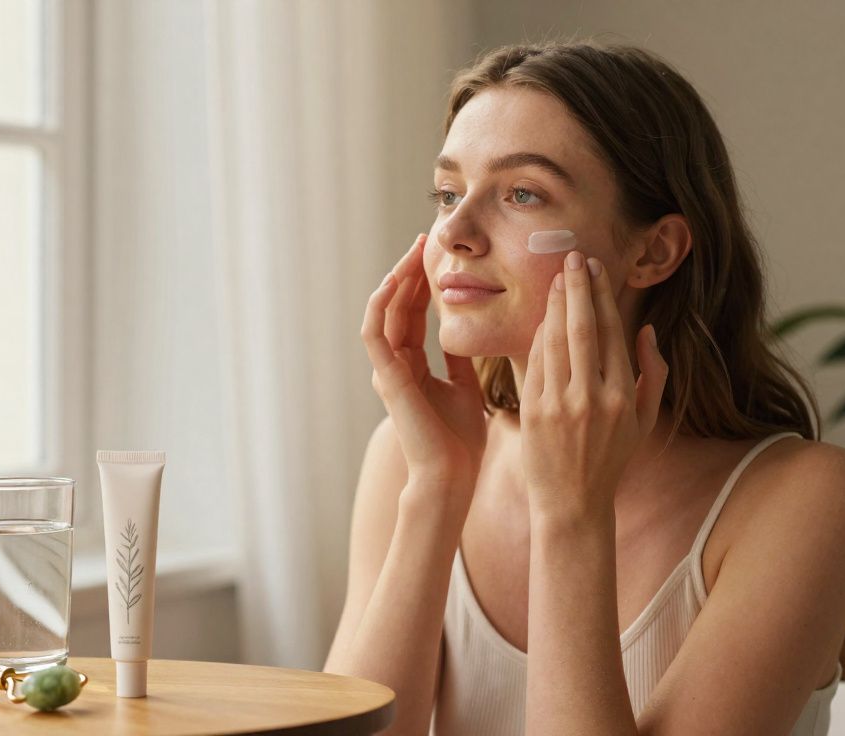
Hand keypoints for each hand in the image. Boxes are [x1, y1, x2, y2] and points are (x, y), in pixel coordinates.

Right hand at [361, 233, 488, 502]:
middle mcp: (394, 365)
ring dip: (396, 279)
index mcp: (412, 367)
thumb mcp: (466, 388)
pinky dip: (382, 303)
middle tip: (424, 239)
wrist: (453, 476)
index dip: (422, 282)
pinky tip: (398, 279)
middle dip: (409, 271)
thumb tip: (469, 333)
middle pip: (396, 306)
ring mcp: (386, 371)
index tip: (436, 254)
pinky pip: (375, 331)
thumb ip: (459, 360)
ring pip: (382, 311)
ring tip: (413, 251)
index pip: (412, 313)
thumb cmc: (461, 441)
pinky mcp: (386, 377)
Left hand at [521, 250, 668, 521]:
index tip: (596, 270)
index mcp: (623, 396)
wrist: (572, 502)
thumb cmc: (611, 458)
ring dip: (556, 304)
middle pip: (583, 327)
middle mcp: (593, 397)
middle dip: (578, 288)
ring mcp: (560, 404)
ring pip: (556, 340)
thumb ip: (653, 374)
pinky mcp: (533, 410)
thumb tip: (645, 330)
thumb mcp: (644, 421)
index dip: (602, 297)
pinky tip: (543, 315)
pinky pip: (536, 362)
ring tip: (557, 278)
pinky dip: (539, 335)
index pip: (611, 332)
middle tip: (573, 258)